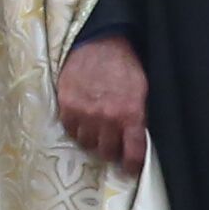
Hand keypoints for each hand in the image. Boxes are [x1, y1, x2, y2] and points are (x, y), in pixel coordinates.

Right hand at [53, 35, 150, 176]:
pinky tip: (82, 119)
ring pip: (86, 143)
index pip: (133, 154)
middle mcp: (106, 118)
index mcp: (130, 115)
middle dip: (111, 149)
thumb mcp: (142, 92)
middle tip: (112, 142)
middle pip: (106, 152)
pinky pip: (70, 129)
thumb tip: (137, 140)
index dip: (132, 165)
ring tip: (95, 130)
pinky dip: (76, 128)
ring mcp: (84, 113)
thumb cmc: (125, 66)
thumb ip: (139, 117)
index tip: (130, 167)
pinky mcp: (66, 105)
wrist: (99, 42)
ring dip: (92, 139)